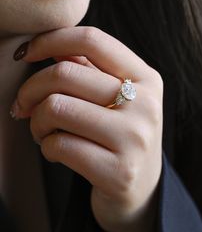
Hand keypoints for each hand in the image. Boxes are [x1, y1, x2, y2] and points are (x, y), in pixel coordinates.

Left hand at [12, 27, 162, 231]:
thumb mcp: (115, 99)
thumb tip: (51, 46)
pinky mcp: (118, 173)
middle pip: (65, 74)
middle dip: (30, 89)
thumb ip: (89, 70)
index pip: (92, 40)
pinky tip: (57, 153)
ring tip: (43, 132)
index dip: (50, 40)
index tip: (26, 54)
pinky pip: (59, 145)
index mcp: (146, 79)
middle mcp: (145, 106)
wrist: (141, 191)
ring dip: (37, 122)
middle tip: (24, 106)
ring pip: (56, 108)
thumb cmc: (120, 137)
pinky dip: (46, 147)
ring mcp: (134, 140)